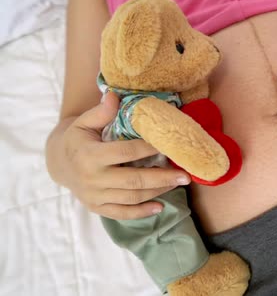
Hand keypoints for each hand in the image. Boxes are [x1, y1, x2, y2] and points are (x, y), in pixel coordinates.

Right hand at [52, 92, 190, 219]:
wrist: (58, 163)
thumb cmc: (77, 139)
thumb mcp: (84, 122)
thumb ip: (101, 112)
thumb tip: (115, 95)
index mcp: (90, 155)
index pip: (126, 153)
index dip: (150, 149)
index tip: (170, 146)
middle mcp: (92, 179)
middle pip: (134, 180)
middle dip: (162, 178)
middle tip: (185, 175)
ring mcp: (94, 196)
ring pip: (132, 197)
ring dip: (158, 192)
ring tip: (178, 183)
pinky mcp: (97, 207)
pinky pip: (122, 213)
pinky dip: (141, 212)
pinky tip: (160, 207)